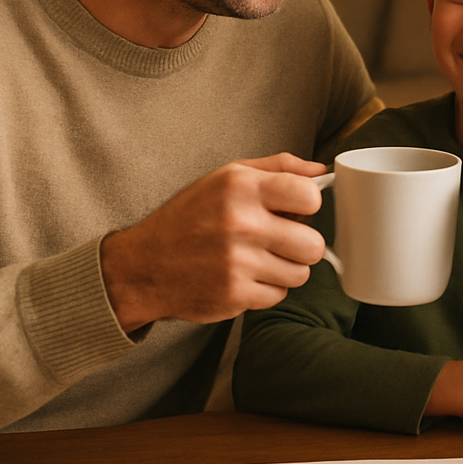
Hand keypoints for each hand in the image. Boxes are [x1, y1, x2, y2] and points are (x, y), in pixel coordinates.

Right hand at [101, 153, 328, 331]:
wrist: (143, 266)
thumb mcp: (227, 177)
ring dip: (285, 268)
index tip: (295, 209)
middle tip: (279, 241)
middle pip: (314, 244)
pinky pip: (279, 295)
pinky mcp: (234, 295)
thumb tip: (319, 171)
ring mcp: (238, 262)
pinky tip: (244, 276)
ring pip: (300, 274)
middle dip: (301, 244)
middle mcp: (241, 223)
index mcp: (242, 187)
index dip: (307, 205)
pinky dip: (266, 289)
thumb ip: (278, 168)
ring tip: (259, 258)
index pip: (310, 197)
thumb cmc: (189, 217)